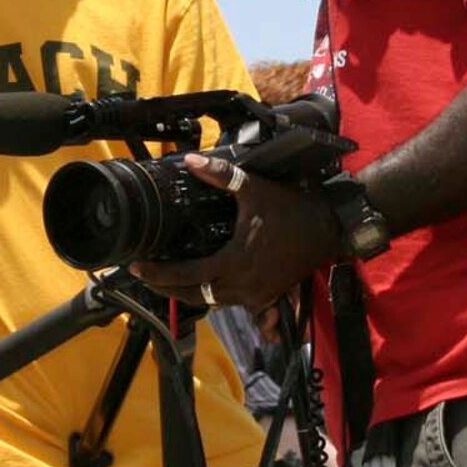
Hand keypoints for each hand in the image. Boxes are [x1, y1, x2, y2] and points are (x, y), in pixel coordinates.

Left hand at [130, 154, 341, 309]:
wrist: (329, 227)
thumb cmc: (291, 209)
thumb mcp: (254, 189)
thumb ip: (220, 176)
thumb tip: (189, 160)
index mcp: (233, 262)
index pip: (186, 276)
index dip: (158, 274)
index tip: (137, 267)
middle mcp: (243, 285)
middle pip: (194, 296)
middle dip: (166, 289)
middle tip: (144, 277)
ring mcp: (256, 295)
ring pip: (213, 302)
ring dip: (189, 294)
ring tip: (167, 282)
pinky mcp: (267, 296)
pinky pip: (235, 305)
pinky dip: (216, 299)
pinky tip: (204, 293)